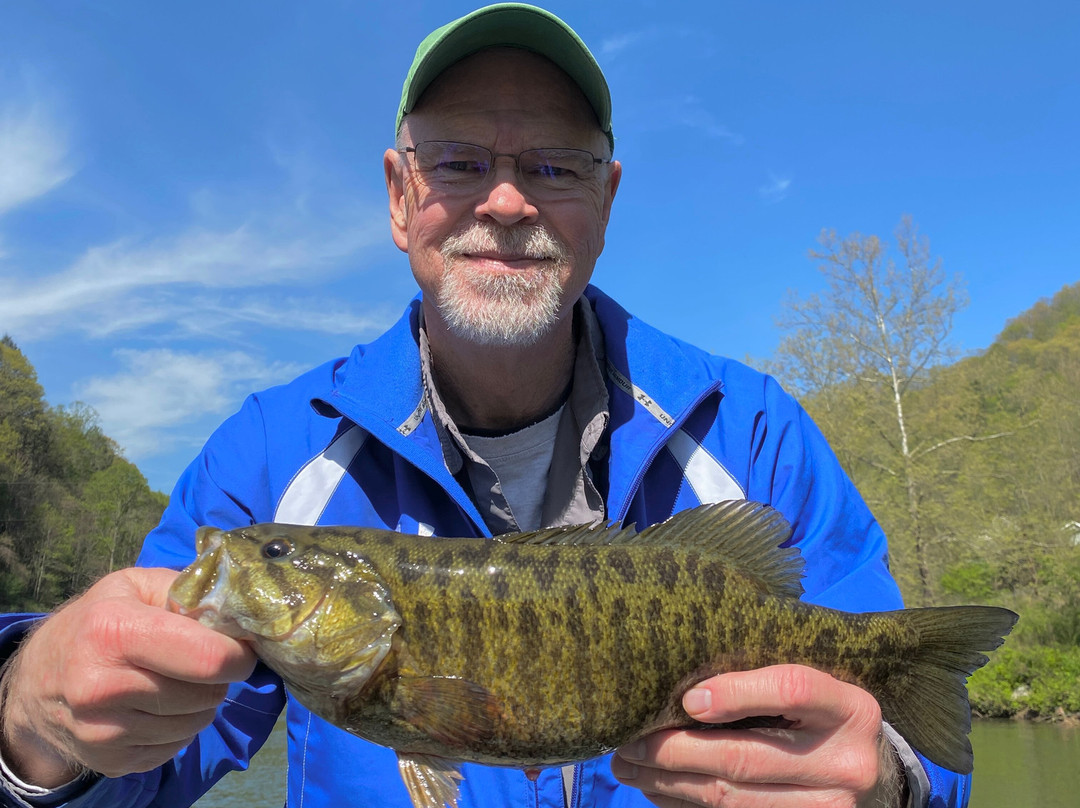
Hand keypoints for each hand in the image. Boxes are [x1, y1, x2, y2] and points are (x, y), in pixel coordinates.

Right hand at [0, 567, 255, 785]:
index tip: (240, 647)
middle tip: (202, 661)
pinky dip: (179, 727)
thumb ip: (190, 591)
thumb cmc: (97, 622)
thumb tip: (242, 613)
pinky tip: (158, 706)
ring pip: (196, 723)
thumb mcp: (135, 585)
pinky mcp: (109, 761)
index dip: (238, 654)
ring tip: (177, 681)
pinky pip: (176, 746)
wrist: (36, 680)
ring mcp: (102, 731)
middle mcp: (101, 687)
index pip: (208, 658)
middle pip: (207, 694)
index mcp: (112, 632)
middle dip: (219, 676)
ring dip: (201, 702)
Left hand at [612, 664, 905, 807]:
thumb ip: (761, 677)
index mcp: (849, 708)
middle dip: (676, 750)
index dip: (737, 692)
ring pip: (733, 798)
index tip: (686, 699)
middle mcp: (846, 764)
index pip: (793, 689)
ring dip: (670, 784)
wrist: (869, 773)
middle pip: (747, 757)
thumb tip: (682, 688)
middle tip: (630, 742)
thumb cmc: (819, 717)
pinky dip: (685, 806)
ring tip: (629, 767)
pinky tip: (657, 790)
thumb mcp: (810, 688)